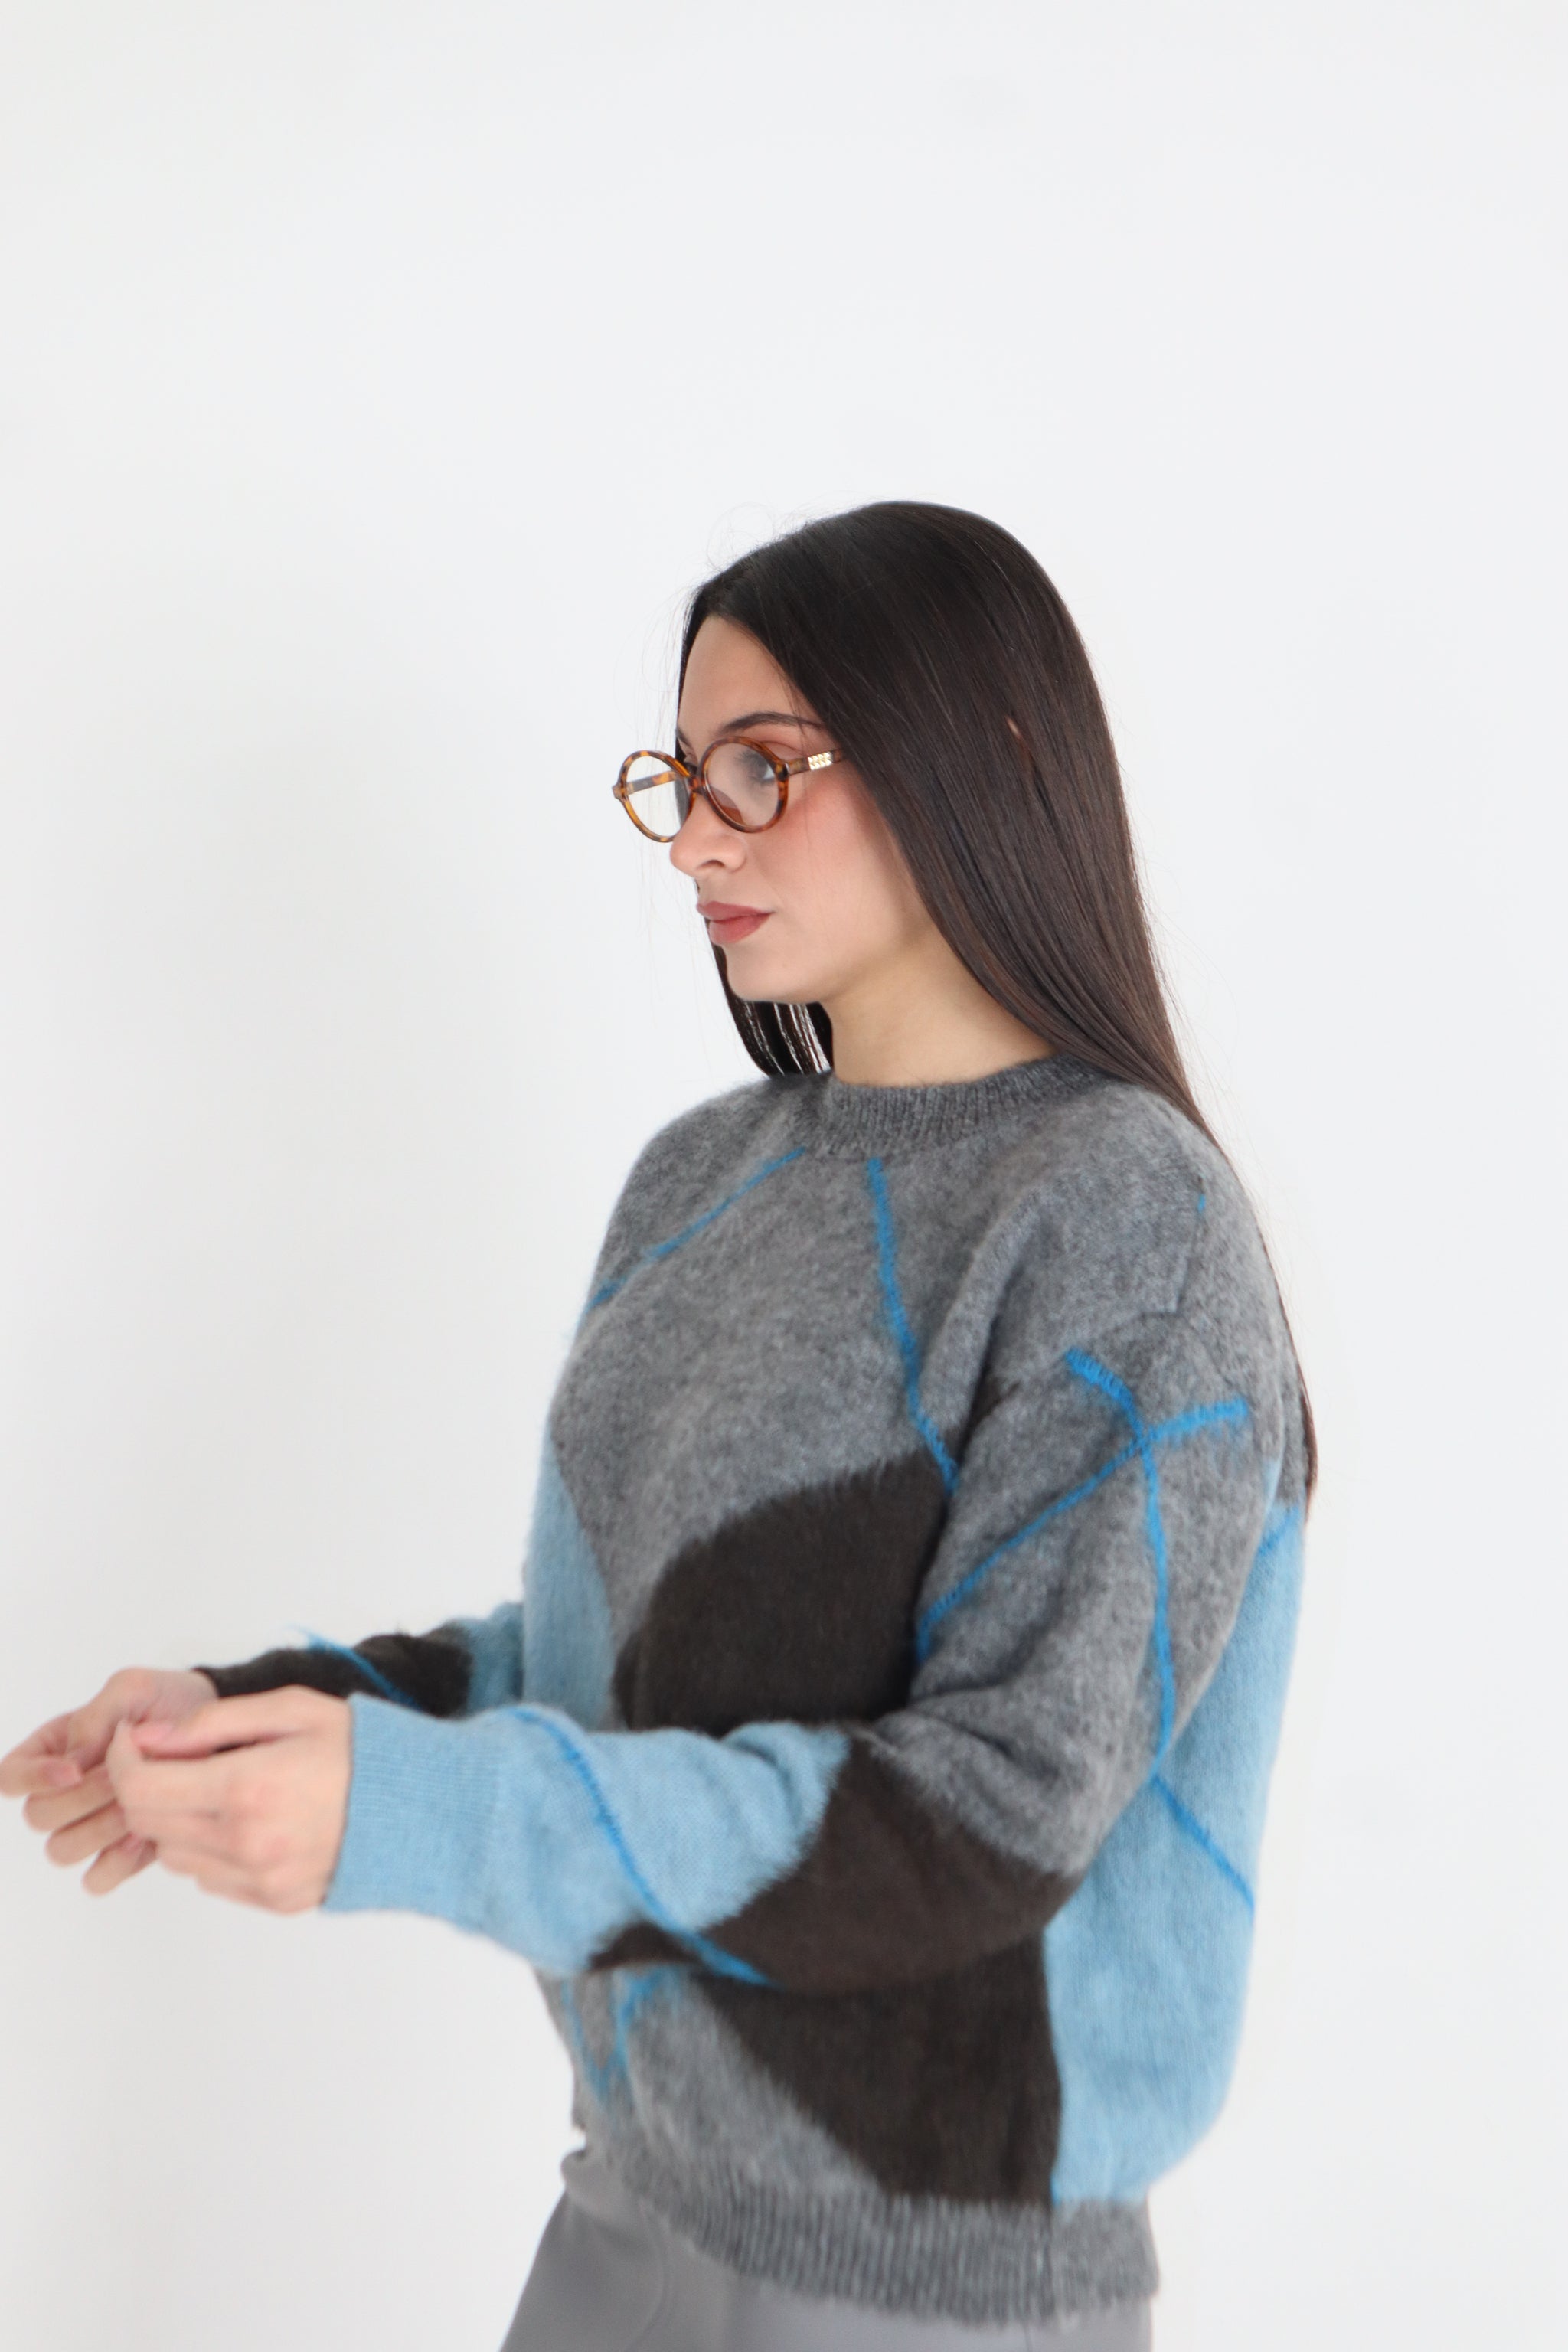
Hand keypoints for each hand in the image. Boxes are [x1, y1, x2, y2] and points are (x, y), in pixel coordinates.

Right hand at [0, 1666, 219, 1895]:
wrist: (217, 1731)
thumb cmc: (167, 1703)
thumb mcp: (133, 1689)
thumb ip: (95, 1716)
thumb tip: (70, 1761)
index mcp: (54, 1749)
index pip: (10, 1776)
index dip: (33, 1778)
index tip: (74, 1770)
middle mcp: (64, 1792)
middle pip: (37, 1817)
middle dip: (81, 1799)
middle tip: (121, 1777)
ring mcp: (90, 1825)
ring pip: (61, 1850)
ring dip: (99, 1829)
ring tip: (137, 1803)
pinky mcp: (120, 1853)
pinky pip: (96, 1878)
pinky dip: (117, 1862)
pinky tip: (145, 1835)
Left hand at [105, 1686, 352, 1913]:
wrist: (426, 1808)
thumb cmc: (363, 1749)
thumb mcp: (292, 1709)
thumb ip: (214, 1721)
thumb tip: (152, 1739)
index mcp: (249, 1787)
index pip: (142, 1789)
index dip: (123, 1760)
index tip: (135, 1740)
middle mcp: (247, 1843)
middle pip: (149, 1825)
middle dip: (143, 1786)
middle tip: (169, 1757)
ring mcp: (260, 1879)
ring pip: (174, 1856)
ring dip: (176, 1820)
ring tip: (217, 1787)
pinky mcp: (274, 1901)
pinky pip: (210, 1878)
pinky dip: (209, 1848)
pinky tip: (246, 1818)